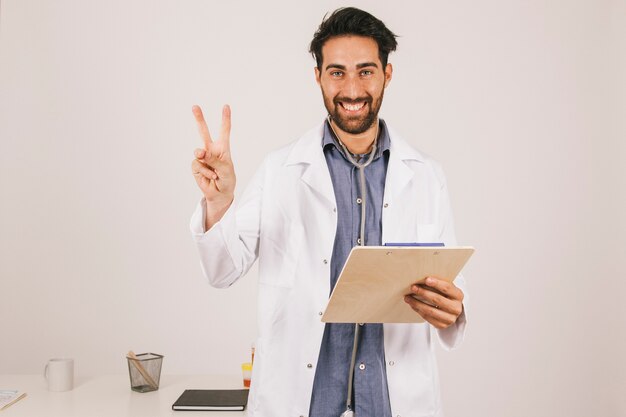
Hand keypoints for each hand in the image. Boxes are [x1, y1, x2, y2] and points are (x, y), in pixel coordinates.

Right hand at [191, 104, 235, 229]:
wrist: (220, 193)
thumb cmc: (227, 179)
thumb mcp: (226, 169)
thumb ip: (214, 159)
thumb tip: (200, 152)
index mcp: (223, 148)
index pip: (224, 131)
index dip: (225, 119)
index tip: (226, 106)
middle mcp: (211, 150)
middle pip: (204, 132)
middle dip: (199, 119)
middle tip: (195, 106)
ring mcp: (202, 157)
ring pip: (198, 151)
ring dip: (204, 158)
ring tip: (212, 169)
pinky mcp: (196, 166)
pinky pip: (198, 165)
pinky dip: (205, 172)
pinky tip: (211, 176)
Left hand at [404, 277, 463, 328]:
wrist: (450, 310)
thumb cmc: (445, 295)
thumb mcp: (444, 288)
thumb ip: (437, 283)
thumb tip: (420, 277)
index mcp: (458, 295)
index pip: (447, 288)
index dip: (436, 283)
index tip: (426, 279)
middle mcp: (456, 308)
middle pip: (437, 300)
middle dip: (423, 293)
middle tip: (413, 287)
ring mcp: (450, 318)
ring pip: (430, 310)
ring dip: (417, 303)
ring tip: (408, 297)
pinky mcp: (442, 325)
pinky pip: (427, 317)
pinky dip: (418, 310)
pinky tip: (412, 304)